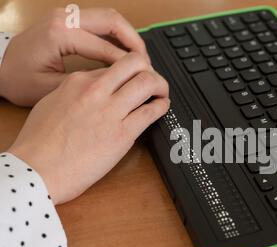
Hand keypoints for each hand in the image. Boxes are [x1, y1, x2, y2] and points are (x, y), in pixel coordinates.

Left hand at [0, 7, 149, 105]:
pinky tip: (124, 52)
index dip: (127, 65)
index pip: (105, 46)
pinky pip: (101, 21)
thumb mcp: (50, 89)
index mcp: (60, 34)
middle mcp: (65, 19)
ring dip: (128, 35)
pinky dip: (117, 34)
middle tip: (146, 63)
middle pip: (112, 20)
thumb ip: (83, 84)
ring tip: (139, 58)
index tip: (141, 78)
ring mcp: (67, 16)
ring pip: (109, 17)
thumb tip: (113, 85)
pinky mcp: (69, 20)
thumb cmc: (19, 79)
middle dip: (134, 41)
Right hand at [8, 52, 168, 204]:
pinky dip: (162, 106)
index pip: (114, 66)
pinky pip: (151, 112)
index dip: (128, 72)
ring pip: (148, 82)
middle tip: (153, 80)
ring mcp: (111, 111)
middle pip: (135, 64)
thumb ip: (75, 93)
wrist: (37, 169)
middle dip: (149, 69)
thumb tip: (94, 92)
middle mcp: (96, 91)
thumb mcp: (52, 104)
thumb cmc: (39, 143)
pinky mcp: (122, 134)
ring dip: (160, 85)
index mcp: (77, 82)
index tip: (133, 80)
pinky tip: (162, 108)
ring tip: (162, 93)